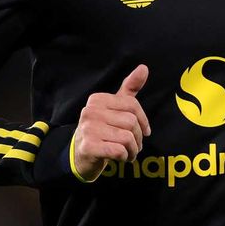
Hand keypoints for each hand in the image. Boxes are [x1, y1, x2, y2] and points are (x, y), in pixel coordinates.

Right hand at [71, 64, 151, 180]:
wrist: (80, 156)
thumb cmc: (102, 130)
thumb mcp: (115, 108)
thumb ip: (129, 88)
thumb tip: (144, 68)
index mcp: (97, 99)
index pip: (132, 105)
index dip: (143, 120)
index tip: (144, 131)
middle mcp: (90, 111)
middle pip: (131, 122)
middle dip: (138, 138)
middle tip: (134, 146)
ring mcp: (88, 129)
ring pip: (127, 138)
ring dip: (133, 150)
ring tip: (128, 153)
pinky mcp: (89, 147)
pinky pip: (119, 150)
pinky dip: (124, 157)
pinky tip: (120, 158)